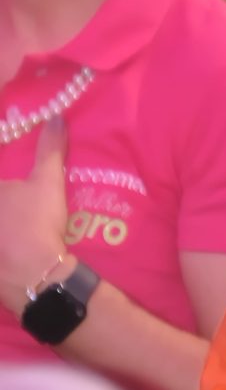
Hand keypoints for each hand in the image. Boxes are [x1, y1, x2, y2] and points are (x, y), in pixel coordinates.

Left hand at [0, 119, 69, 315]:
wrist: (34, 273)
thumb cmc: (36, 222)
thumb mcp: (48, 181)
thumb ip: (50, 148)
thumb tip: (56, 116)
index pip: (0, 174)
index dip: (3, 174)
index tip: (17, 188)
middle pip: (0, 199)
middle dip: (5, 198)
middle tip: (16, 204)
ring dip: (3, 220)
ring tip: (10, 225)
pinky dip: (1, 244)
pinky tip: (7, 246)